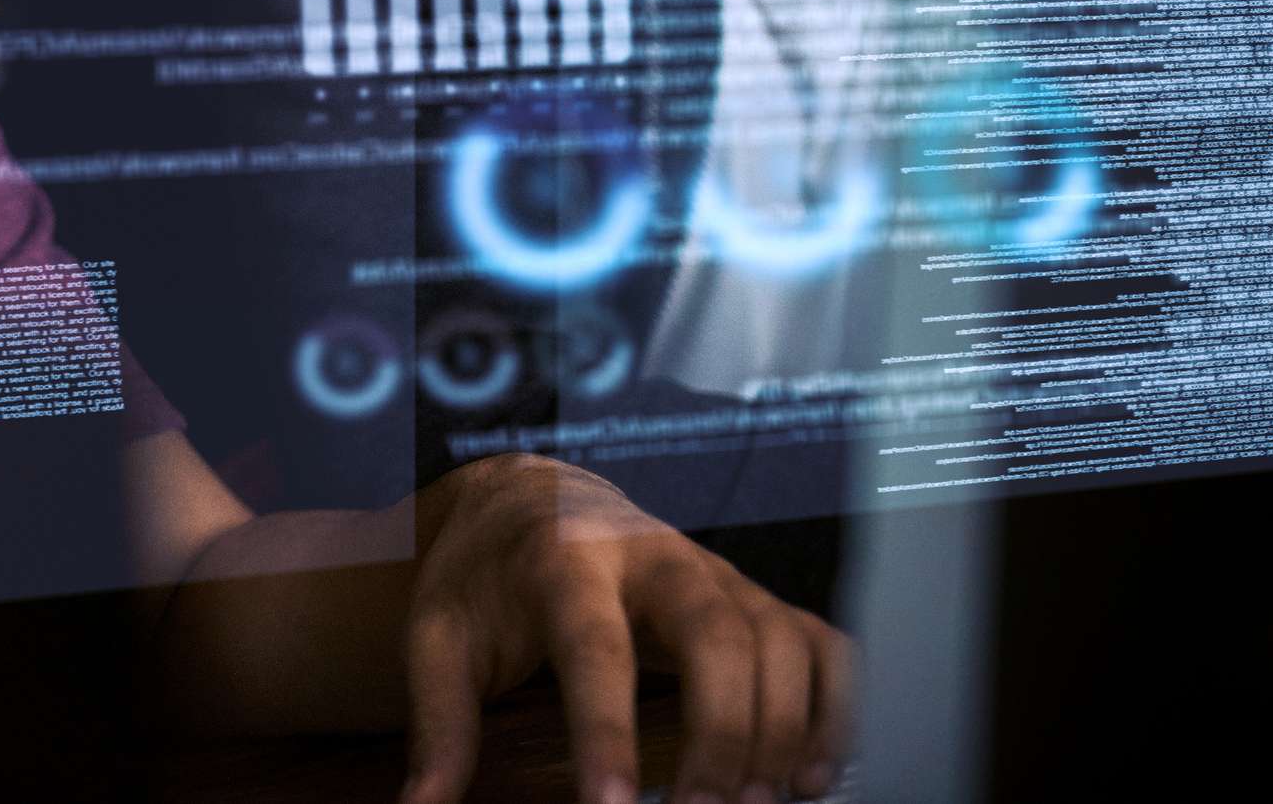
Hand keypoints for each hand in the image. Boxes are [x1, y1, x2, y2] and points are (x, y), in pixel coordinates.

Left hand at [397, 454, 850, 803]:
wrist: (528, 497)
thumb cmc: (483, 577)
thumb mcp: (438, 635)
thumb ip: (438, 724)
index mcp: (564, 558)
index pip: (593, 644)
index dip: (606, 729)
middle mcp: (653, 554)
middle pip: (715, 632)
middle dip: (720, 733)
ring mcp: (713, 570)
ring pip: (777, 637)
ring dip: (781, 727)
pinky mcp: (750, 593)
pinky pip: (818, 641)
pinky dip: (834, 705)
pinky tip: (811, 775)